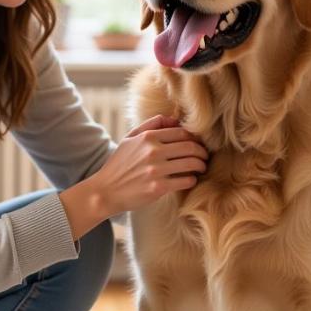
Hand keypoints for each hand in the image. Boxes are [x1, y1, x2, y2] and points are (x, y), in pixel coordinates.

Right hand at [91, 115, 207, 217]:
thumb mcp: (129, 139)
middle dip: (202, 152)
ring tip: (201, 167)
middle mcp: (153, 151)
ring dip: (201, 165)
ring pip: (191, 163)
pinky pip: (185, 181)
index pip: (181, 132)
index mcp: (147, 137)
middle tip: (204, 156)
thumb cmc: (119, 164)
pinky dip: (192, 180)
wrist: (105, 191)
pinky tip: (190, 180)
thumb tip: (174, 119)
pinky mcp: (158, 187)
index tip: (198, 144)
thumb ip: (150, 125)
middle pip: (190, 147)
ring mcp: (156, 170)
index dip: (194, 138)